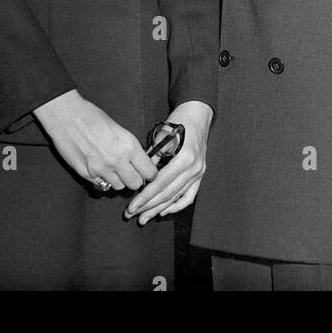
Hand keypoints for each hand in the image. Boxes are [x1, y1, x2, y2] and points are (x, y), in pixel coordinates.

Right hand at [34, 89, 158, 191]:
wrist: (67, 116)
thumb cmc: (93, 117)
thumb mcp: (120, 130)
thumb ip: (130, 148)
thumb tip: (138, 162)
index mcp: (129, 146)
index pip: (148, 171)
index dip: (149, 173)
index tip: (147, 171)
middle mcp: (117, 160)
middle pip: (135, 184)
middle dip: (135, 179)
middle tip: (131, 172)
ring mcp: (101, 169)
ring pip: (118, 187)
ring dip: (118, 180)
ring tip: (113, 169)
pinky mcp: (86, 174)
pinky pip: (101, 186)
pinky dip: (103, 181)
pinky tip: (100, 170)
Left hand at [125, 100, 212, 223]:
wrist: (198, 114)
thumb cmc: (178, 122)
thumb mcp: (162, 135)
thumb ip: (153, 157)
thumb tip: (139, 177)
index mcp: (185, 158)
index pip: (161, 183)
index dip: (145, 197)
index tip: (131, 206)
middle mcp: (194, 168)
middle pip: (168, 193)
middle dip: (148, 206)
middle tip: (132, 214)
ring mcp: (199, 172)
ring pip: (177, 197)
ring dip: (159, 209)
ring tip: (144, 218)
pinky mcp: (200, 174)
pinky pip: (190, 195)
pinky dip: (177, 205)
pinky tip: (164, 211)